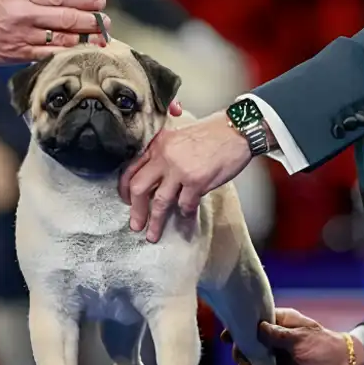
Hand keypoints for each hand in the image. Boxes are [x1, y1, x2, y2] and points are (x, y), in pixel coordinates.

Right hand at [0, 0, 110, 68]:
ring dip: (86, 39)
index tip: (99, 1)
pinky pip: (52, 54)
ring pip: (63, 38)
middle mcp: (22, 13)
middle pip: (67, 17)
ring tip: (101, 37)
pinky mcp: (21, 54)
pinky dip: (69, 52)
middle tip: (105, 21)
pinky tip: (82, 51)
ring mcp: (22, 36)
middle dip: (91, 20)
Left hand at [118, 107, 250, 242]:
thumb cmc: (214, 133)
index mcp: (158, 144)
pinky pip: (185, 205)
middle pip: (139, 188)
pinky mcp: (197, 181)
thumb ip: (166, 152)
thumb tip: (158, 177)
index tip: (126, 201)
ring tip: (153, 234)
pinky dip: (186, 214)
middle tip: (136, 224)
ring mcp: (180, 170)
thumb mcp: (180, 135)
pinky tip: (186, 217)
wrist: (237, 130)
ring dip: (155, 221)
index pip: (132, 169)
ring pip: (159, 201)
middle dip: (136, 210)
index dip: (125, 189)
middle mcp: (165, 156)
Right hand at [220, 308, 359, 364]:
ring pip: (253, 359)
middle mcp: (276, 336)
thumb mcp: (301, 339)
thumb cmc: (325, 347)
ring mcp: (277, 354)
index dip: (240, 328)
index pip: (255, 321)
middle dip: (242, 353)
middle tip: (243, 364)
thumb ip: (277, 335)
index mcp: (282, 321)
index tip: (228, 338)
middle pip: (250, 342)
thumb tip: (256, 327)